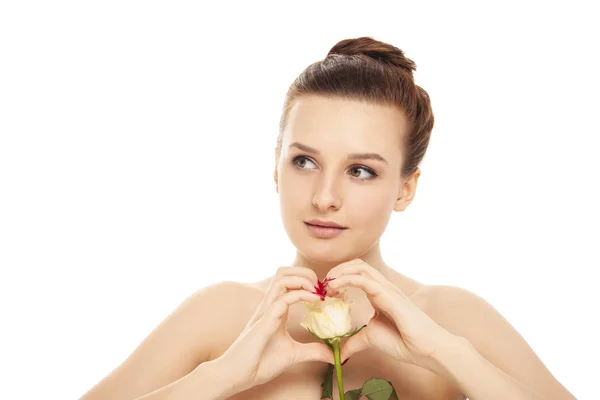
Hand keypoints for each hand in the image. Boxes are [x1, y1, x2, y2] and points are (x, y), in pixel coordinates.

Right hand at [215, 267, 334, 390]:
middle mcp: (269, 305)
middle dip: (305, 273)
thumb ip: (312, 351)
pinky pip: (282, 300)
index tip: (325, 292)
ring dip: (302, 280)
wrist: (237, 376)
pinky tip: (315, 301)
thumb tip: (333, 355)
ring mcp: (265, 312)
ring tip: (317, 291)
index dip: (307, 280)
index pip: (288, 281)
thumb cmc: (260, 362)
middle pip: (283, 272)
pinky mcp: (264, 322)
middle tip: (322, 287)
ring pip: (281, 279)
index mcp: (275, 309)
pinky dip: (300, 296)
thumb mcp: (293, 354)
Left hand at [325, 259, 455, 368]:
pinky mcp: (389, 295)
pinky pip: (364, 280)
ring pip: (360, 267)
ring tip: (326, 284)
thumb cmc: (403, 342)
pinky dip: (346, 279)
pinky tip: (333, 288)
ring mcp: (387, 289)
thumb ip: (353, 341)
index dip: (339, 277)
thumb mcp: (370, 339)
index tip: (324, 291)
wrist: (426, 349)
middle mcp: (383, 287)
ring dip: (339, 272)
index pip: (357, 273)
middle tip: (322, 284)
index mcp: (379, 293)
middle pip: (357, 264)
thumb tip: (338, 352)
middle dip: (337, 270)